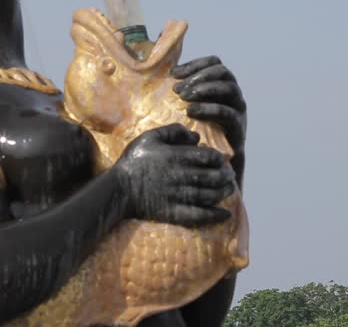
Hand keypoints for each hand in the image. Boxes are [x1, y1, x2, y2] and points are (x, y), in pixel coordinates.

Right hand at [113, 124, 235, 226]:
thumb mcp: (150, 137)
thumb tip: (195, 136)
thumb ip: (173, 131)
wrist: (118, 189)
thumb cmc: (134, 160)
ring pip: (211, 195)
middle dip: (225, 175)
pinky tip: (225, 214)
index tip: (221, 160)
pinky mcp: (175, 213)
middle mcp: (181, 177)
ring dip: (224, 192)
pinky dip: (216, 215)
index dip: (219, 158)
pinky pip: (201, 216)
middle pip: (214, 176)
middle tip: (229, 175)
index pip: (208, 157)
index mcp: (177, 157)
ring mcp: (179, 196)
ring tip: (229, 189)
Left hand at [172, 56, 246, 155]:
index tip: (174, 74)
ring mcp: (238, 108)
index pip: (214, 63)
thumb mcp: (187, 105)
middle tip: (177, 89)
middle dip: (199, 77)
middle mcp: (233, 92)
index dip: (195, 64)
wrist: (212, 160)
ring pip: (228, 88)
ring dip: (205, 89)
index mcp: (221, 83)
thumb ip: (179, 88)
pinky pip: (228, 112)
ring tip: (184, 98)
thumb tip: (158, 70)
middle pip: (222, 72)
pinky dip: (209, 109)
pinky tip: (191, 111)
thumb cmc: (195, 129)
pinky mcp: (238, 126)